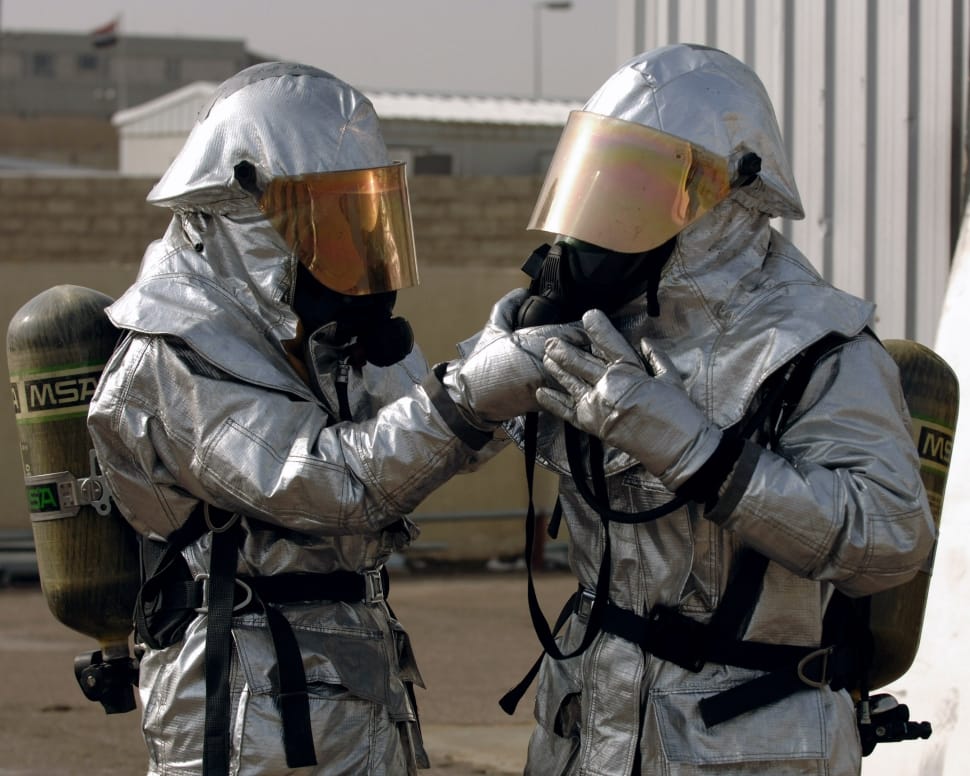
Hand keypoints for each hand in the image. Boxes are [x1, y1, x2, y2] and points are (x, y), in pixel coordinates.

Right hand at [444, 288, 580, 426]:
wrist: (472, 398)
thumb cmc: (483, 364)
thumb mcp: (494, 329)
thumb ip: (509, 307)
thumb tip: (522, 291)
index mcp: (538, 340)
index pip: (578, 331)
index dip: (588, 328)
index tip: (592, 326)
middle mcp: (547, 362)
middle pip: (585, 353)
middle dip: (592, 349)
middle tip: (599, 346)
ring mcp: (549, 384)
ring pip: (581, 374)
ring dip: (587, 370)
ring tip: (591, 366)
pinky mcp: (549, 403)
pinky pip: (570, 394)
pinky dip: (576, 388)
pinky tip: (578, 385)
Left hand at [536, 309, 721, 490]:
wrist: (676, 447)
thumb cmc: (678, 412)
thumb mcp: (670, 378)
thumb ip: (656, 357)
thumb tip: (644, 341)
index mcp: (629, 370)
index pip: (608, 343)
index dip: (597, 328)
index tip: (588, 315)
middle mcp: (608, 385)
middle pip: (580, 362)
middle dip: (563, 350)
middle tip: (550, 341)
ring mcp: (597, 405)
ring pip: (570, 382)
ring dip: (556, 369)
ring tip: (545, 358)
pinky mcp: (592, 425)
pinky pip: (567, 412)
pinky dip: (553, 402)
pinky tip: (541, 393)